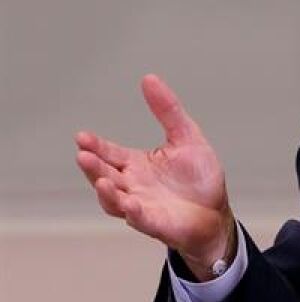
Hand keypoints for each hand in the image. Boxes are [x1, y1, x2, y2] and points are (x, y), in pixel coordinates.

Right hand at [75, 74, 234, 278]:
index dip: (96, 146)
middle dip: (93, 167)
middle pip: (105, 175)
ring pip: (115, 200)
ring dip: (106, 192)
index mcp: (136, 165)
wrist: (215, 210)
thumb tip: (149, 78)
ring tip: (102, 180)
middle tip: (83, 154)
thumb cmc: (198, 177)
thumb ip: (167, 110)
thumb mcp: (186, 136)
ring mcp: (141, 205)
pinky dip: (133, 212)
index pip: (110, 153)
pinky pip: (140, 219)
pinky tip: (131, 203)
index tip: (82, 137)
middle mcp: (132, 185)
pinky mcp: (155, 223)